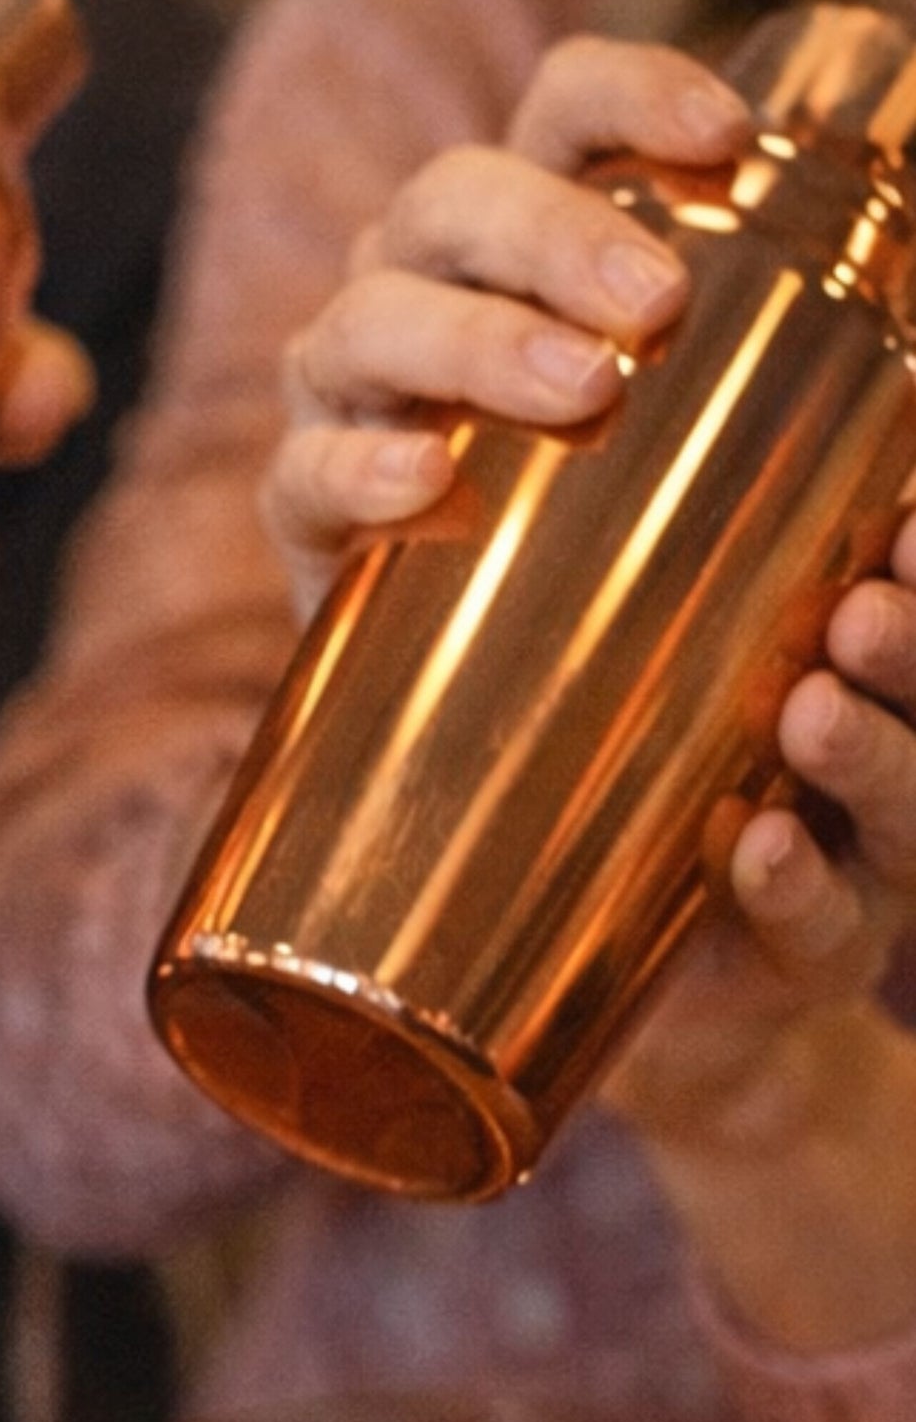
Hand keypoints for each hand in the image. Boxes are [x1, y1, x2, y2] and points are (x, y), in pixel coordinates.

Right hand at [271, 27, 915, 1157]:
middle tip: (659, 308)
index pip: (561, 110)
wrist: (520, 730)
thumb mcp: (760, 444)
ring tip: (575, 392)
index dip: (630, 91)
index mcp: (532, 238)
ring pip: (365, 317)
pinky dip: (358, 471)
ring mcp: (351, 400)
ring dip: (469, 339)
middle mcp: (424, 291)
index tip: (724, 139)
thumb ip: (853, 377)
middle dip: (553, 232)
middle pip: (453, 197)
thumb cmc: (656, 551)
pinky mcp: (310, 523)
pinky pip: (307, 476)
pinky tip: (428, 486)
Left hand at [603, 501, 915, 1160]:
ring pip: (905, 812)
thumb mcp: (644, 691)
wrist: (636, 984)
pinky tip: (752, 841)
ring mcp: (867, 871)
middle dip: (913, 650)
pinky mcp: (812, 959)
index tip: (903, 515)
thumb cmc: (635, 797)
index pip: (910, 603)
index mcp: (862, 683)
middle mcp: (891, 772)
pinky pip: (817, 924)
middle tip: (859, 609)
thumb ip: (640, 605)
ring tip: (808, 711)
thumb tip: (542, 437)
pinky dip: (790, 882)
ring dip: (866, 755)